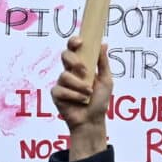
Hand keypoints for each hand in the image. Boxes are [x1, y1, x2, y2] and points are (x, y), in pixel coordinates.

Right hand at [51, 36, 112, 159]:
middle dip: (74, 61)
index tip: (80, 41)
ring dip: (80, 85)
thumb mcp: (106, 80)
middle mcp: (70, 72)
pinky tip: (81, 101)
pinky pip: (61, 89)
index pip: (74, 49)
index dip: (74, 42)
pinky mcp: (56, 94)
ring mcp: (62, 83)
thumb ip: (103, 63)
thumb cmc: (99, 101)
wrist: (93, 121)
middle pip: (64, 55)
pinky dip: (74, 95)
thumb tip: (103, 43)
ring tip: (88, 94)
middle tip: (85, 70)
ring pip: (65, 75)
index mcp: (81, 66)